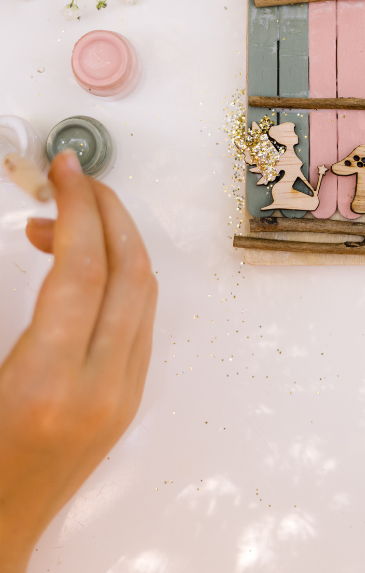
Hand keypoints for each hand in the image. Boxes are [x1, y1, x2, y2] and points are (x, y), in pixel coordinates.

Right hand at [0, 150, 156, 572]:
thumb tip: (38, 232)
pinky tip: (82, 268)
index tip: (65, 169)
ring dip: (113, 243)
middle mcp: (100, 390)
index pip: (82, 269)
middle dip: (106, 212)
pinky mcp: (127, 404)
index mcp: (49, 384)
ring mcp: (121, 398)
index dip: (77, 206)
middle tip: (74, 181)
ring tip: (61, 223)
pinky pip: (139, 320)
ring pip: (142, 293)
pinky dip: (118, 278)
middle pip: (127, 271)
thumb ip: (5, 299)